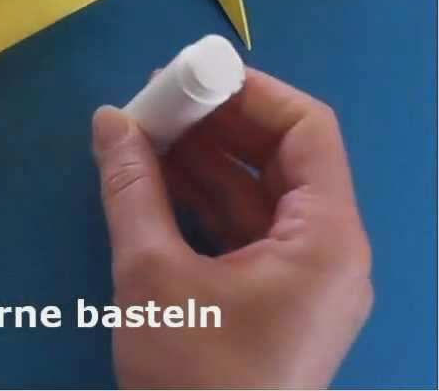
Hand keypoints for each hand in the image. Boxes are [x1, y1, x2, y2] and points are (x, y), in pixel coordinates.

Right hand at [90, 68, 371, 388]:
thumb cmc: (194, 376)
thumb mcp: (152, 275)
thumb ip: (131, 189)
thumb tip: (111, 121)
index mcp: (325, 239)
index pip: (307, 130)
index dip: (249, 92)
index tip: (187, 78)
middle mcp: (328, 254)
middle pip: (281, 160)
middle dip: (215, 127)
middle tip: (151, 106)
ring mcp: (304, 283)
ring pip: (257, 197)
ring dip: (200, 165)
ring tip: (138, 139)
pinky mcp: (274, 306)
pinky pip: (244, 234)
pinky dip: (200, 205)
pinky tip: (148, 187)